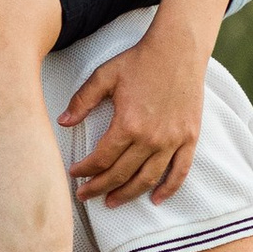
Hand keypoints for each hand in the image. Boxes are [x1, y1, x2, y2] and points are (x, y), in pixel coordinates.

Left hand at [62, 18, 207, 204]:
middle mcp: (151, 138)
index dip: (85, 170)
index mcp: (127, 124)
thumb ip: (82, 100)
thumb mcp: (105, 75)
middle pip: (121, 174)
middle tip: (84, 195)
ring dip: (128, 194)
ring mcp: (172, 141)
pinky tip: (156, 199)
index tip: (74, 174)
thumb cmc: (139, 59)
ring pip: (148, 179)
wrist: (178, 49)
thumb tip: (63, 122)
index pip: (101, 159)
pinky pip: (180, 172)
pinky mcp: (189, 138)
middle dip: (99, 188)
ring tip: (111, 202)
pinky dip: (168, 189)